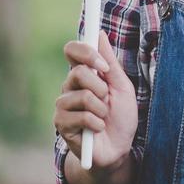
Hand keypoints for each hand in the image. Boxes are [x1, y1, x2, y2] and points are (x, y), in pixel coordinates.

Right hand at [53, 29, 137, 170]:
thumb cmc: (121, 117)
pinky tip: (97, 129)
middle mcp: (70, 87)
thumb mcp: (122, 87)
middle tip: (107, 99)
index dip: (85, 52)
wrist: (118, 149)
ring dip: (101, 108)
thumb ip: (110, 62)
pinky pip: (81, 116)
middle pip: (78, 72)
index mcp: (84, 75)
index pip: (72, 51)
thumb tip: (100, 34)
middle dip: (100, 86)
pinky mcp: (61, 124)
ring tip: (103, 117)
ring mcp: (63, 105)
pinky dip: (96, 123)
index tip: (103, 64)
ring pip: (81, 96)